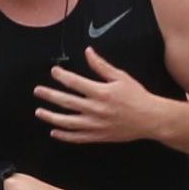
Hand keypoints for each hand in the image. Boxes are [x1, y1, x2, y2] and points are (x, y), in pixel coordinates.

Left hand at [29, 50, 162, 151]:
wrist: (151, 119)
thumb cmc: (137, 96)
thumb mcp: (121, 77)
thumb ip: (101, 66)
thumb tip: (88, 52)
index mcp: (101, 92)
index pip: (75, 83)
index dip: (62, 76)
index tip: (54, 71)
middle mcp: (96, 109)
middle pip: (67, 102)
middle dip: (50, 96)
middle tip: (38, 91)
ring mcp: (96, 125)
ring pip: (68, 122)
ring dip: (51, 117)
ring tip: (39, 111)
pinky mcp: (98, 136)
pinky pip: (77, 137)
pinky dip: (64, 136)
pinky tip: (54, 132)